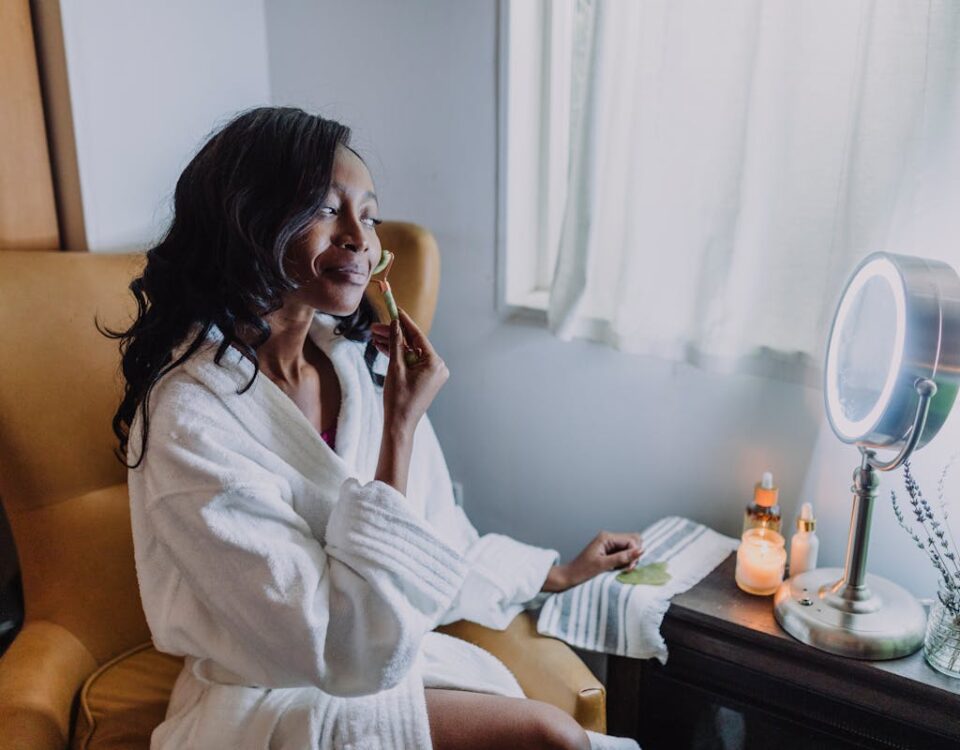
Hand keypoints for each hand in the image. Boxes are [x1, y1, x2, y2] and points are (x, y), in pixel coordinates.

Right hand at [378, 308, 448, 435]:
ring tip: (374, 336)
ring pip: (410, 353)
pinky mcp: (424, 379)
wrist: (399, 425)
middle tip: (375, 326)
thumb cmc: (398, 400)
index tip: (395, 309)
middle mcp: (437, 367)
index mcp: (435, 363)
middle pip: (413, 344)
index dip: (404, 322)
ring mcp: (432, 374)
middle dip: (394, 335)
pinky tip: (382, 347)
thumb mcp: (395, 368)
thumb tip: (394, 324)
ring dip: (393, 345)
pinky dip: (398, 357)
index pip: (418, 336)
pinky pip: (411, 362)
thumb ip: (396, 343)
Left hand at [542, 531, 643, 592]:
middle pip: (633, 541)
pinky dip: (624, 562)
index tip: (630, 567)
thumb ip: (622, 557)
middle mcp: (609, 538)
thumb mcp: (603, 565)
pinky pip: (624, 554)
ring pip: (630, 548)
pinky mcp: (609, 553)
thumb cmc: (582, 571)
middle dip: (634, 554)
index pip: (632, 540)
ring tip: (620, 569)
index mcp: (606, 537)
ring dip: (629, 559)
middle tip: (627, 568)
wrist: (569, 577)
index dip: (634, 553)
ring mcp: (609, 545)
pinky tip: (617, 569)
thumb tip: (641, 550)